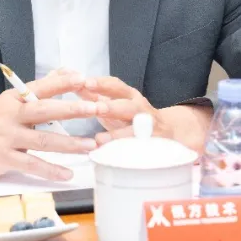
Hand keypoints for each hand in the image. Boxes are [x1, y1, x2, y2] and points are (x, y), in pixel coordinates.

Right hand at [0, 70, 106, 180]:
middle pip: (45, 111)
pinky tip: (67, 174)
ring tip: (91, 145)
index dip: (63, 82)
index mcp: (13, 99)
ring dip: (70, 144)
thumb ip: (37, 90)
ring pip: (43, 141)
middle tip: (96, 108)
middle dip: (73, 110)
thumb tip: (65, 72)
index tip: (84, 79)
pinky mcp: (3, 159)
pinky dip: (51, 171)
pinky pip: (32, 165)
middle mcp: (10, 115)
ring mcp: (7, 138)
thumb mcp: (9, 102)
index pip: (41, 86)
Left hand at [80, 76, 212, 151]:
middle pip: (128, 106)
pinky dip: (127, 153)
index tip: (84, 82)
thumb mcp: (114, 103)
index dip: (101, 84)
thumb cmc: (132, 117)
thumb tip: (71, 83)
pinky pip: (140, 149)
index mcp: (129, 95)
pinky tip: (112, 158)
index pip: (115, 85)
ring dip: (118, 134)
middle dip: (113, 107)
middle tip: (97, 108)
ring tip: (101, 140)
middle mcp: (140, 108)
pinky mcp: (153, 144)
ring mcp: (148, 127)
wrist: (169, 130)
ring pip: (136, 129)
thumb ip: (94, 96)